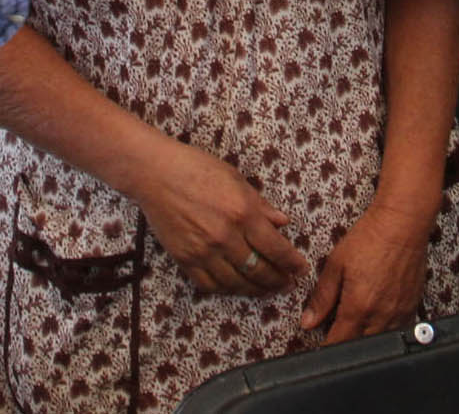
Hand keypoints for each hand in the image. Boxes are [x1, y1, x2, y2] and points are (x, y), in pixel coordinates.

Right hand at [135, 141, 308, 297]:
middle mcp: (226, 236)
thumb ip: (261, 205)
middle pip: (259, 270)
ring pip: (236, 282)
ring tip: (266, 290)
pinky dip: (226, 289)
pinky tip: (236, 286)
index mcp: (243, 212)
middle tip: (287, 284)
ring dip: (255, 290)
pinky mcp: (185, 259)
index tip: (301, 270)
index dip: (292, 263)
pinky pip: (210, 284)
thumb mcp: (236, 180)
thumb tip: (283, 223)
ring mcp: (204, 251)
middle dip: (278, 281)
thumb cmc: (197, 168)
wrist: (156, 174)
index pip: (276, 248)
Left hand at [301, 204, 430, 343]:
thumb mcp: (336, 264)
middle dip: (345, 341)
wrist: (402, 223)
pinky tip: (376, 313)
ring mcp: (399, 312)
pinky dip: (384, 328)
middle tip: (336, 328)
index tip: (320, 344)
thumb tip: (308, 322)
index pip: (339, 342)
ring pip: (379, 340)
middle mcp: (381, 315)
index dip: (326, 347)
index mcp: (359, 307)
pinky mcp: (412, 305)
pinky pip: (397, 329)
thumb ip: (322, 297)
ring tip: (356, 318)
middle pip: (359, 344)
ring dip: (365, 336)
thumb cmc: (370, 238)